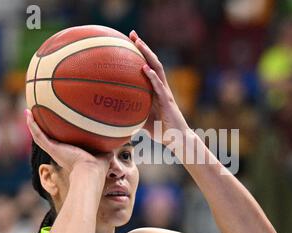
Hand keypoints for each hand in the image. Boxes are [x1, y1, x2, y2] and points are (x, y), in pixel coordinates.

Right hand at [25, 109, 109, 176]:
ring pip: (40, 136)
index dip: (60, 136)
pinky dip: (32, 124)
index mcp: (71, 154)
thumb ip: (109, 146)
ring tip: (28, 112)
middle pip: (49, 139)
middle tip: (39, 118)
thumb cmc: (99, 167)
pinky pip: (39, 135)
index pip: (63, 143)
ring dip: (33, 124)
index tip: (58, 128)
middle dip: (44, 129)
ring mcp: (54, 150)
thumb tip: (121, 137)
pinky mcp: (52, 148)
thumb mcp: (105, 153)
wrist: (90, 172)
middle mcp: (60, 152)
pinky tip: (27, 113)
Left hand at [129, 30, 189, 144]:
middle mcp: (161, 87)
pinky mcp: (168, 101)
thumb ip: (132, 115)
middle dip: (143, 47)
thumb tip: (113, 116)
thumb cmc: (162, 131)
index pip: (148, 66)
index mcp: (156, 90)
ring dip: (148, 55)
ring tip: (138, 43)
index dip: (140, 54)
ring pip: (157, 69)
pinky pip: (159, 86)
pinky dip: (152, 76)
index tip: (128, 42)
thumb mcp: (142, 121)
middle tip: (132, 34)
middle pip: (152, 62)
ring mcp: (165, 93)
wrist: (178, 139)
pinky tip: (144, 68)